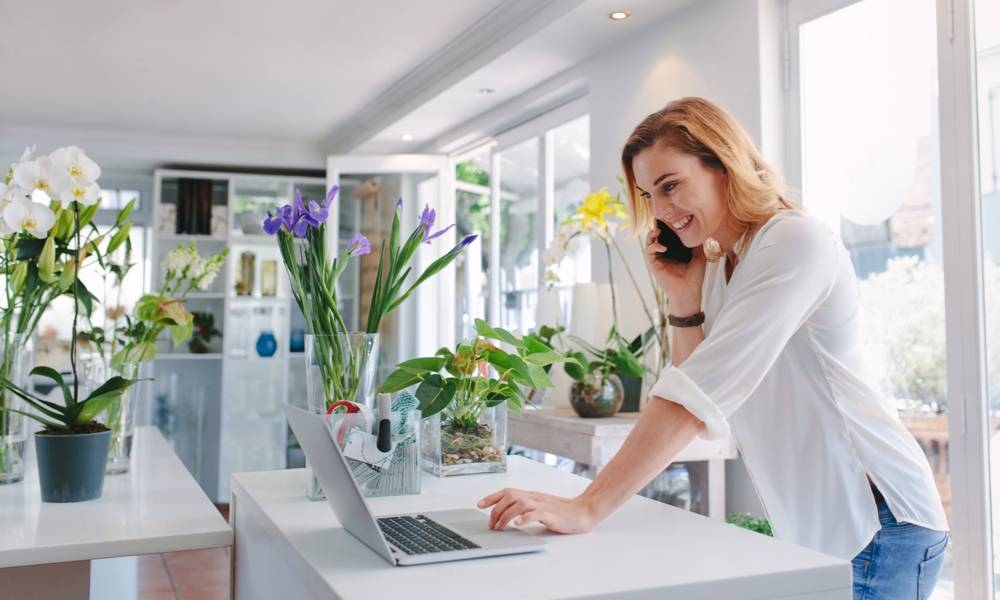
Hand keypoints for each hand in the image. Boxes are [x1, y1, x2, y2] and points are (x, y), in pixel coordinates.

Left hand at [477, 488, 596, 533]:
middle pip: (510, 496)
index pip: (507, 491)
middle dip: (496, 510)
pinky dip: (524, 518)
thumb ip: (526, 508)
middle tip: (491, 525)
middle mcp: (534, 497)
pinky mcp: (551, 515)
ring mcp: (542, 505)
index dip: (492, 497)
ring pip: (519, 504)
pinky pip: (535, 514)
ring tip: (500, 527)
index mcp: (531, 495)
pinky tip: (517, 524)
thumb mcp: (540, 507)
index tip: (479, 504)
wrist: (582, 511)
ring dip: (506, 516)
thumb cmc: (562, 512)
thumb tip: (507, 515)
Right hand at [643, 227, 706, 312]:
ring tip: (657, 230)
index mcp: (674, 252)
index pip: (667, 236)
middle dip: (656, 227)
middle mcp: (664, 254)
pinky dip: (653, 246)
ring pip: (649, 243)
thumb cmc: (695, 277)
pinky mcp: (654, 265)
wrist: (689, 291)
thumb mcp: (699, 256)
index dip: (666, 227)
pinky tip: (662, 246)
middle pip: (656, 237)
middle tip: (660, 220)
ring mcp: (658, 259)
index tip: (670, 218)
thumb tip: (700, 230)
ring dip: (651, 235)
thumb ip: (697, 243)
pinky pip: (648, 252)